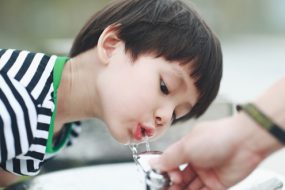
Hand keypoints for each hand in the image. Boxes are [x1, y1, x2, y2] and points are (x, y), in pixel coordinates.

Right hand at [150, 115, 264, 189]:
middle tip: (166, 188)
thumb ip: (169, 158)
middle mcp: (196, 160)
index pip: (170, 163)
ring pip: (189, 186)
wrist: (245, 142)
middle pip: (179, 176)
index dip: (164, 172)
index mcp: (187, 148)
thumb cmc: (218, 137)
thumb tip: (154, 163)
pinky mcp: (218, 184)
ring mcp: (207, 173)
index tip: (158, 179)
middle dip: (171, 184)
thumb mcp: (186, 146)